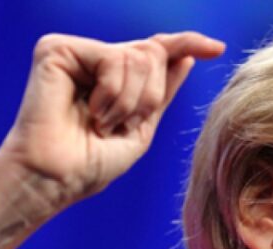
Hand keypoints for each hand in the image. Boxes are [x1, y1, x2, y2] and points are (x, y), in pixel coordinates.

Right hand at [0, 31, 224, 208]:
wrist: (55, 180)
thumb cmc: (89, 166)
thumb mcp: (140, 129)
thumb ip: (159, 92)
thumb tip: (186, 56)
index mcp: (111, 77)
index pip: (155, 51)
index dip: (186, 44)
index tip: (217, 48)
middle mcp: (93, 59)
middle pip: (153, 53)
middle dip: (149, 97)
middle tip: (120, 125)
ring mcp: (76, 52)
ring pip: (140, 56)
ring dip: (130, 102)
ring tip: (101, 123)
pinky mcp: (57, 49)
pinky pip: (114, 58)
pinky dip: (113, 94)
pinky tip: (91, 112)